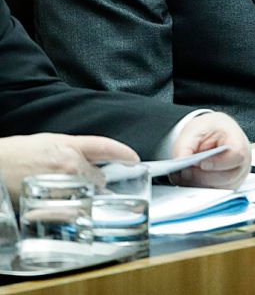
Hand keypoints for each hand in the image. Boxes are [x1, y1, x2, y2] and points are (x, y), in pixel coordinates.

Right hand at [0, 134, 135, 200]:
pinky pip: (71, 211)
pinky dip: (69, 210)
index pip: (106, 147)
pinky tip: (58, 206)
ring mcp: (62, 186)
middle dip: (93, 182)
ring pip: (86, 197)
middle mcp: (70, 165)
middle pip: (98, 179)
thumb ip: (75, 151)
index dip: (123, 153)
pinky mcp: (52, 204)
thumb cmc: (18, 153)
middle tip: (76, 183)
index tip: (135, 160)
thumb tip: (91, 162)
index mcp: (70, 146)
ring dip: (81, 198)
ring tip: (60, 193)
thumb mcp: (51, 143)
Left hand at [169, 112, 249, 188]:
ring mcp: (236, 178)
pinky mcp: (226, 188)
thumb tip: (178, 161)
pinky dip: (198, 189)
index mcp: (239, 142)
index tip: (201, 163)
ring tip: (184, 175)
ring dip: (199, 184)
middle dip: (202, 176)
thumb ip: (185, 145)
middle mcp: (242, 163)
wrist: (211, 134)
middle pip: (226, 177)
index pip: (237, 156)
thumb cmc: (209, 130)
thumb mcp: (194, 130)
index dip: (219, 162)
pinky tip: (188, 180)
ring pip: (218, 189)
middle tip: (185, 171)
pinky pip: (213, 194)